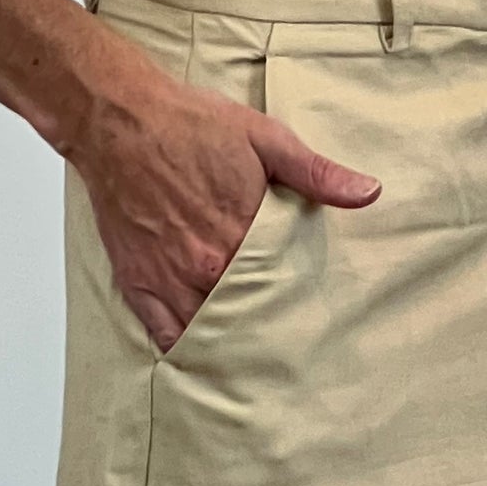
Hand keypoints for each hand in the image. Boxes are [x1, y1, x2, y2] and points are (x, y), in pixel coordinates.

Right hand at [69, 36, 378, 351]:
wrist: (119, 120)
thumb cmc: (189, 125)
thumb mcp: (264, 138)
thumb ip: (315, 173)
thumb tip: (367, 193)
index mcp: (242, 237)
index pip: (283, 290)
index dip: (299, 305)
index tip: (315, 320)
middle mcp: (207, 267)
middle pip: (249, 319)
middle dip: (269, 333)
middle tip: (292, 353)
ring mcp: (171, 280)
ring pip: (210, 334)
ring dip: (232, 349)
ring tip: (256, 366)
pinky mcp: (140, 284)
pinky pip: (166, 336)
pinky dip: (186, 352)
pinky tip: (206, 362)